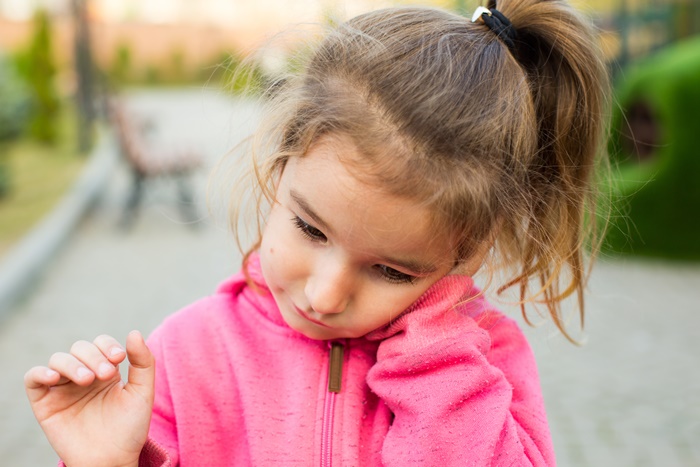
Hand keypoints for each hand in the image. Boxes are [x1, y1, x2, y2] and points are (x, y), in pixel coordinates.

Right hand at [24, 331, 154, 466]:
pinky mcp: (45, 403)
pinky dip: (40, 372)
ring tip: (87, 380)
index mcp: (105, 370)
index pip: (100, 343)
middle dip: (94, 356)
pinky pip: (33, 378)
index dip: (107, 345)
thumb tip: (133, 332)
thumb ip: (143, 362)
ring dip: (73, 364)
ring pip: (58, 359)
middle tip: (106, 374)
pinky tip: (55, 377)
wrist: (112, 460)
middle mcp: (83, 375)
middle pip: (80, 348)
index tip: (119, 358)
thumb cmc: (130, 428)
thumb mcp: (142, 392)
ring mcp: (63, 388)